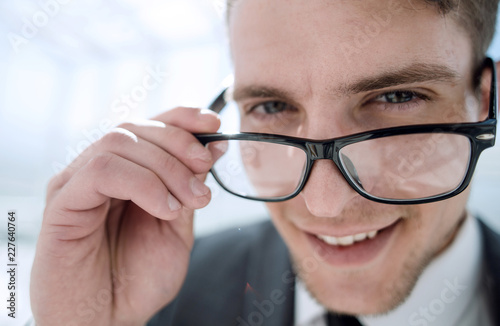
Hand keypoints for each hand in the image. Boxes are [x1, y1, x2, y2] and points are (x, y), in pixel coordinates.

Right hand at [30, 107, 219, 325]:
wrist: (106, 321)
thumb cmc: (137, 279)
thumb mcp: (177, 227)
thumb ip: (188, 186)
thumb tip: (212, 146)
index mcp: (126, 173)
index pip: (149, 126)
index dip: (182, 118)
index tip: (214, 123)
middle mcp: (98, 171)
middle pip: (136, 127)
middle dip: (180, 145)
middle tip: (204, 175)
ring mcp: (77, 183)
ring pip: (120, 141)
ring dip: (166, 167)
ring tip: (188, 201)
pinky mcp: (62, 202)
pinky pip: (102, 170)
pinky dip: (143, 184)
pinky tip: (164, 209)